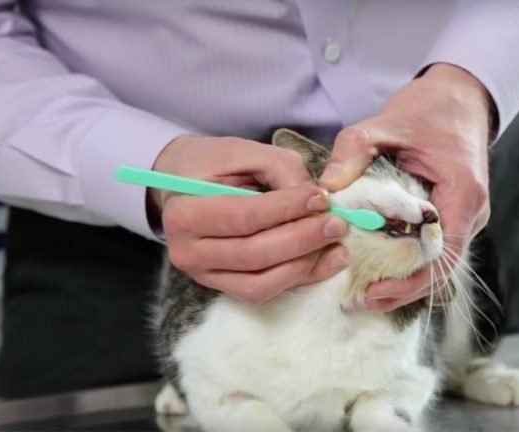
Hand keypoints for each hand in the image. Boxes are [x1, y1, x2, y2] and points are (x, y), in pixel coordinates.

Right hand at [151, 135, 349, 302]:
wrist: (182, 184)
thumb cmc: (213, 164)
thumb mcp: (244, 151)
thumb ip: (281, 169)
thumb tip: (316, 201)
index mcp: (183, 213)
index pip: (244, 217)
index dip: (287, 209)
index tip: (321, 197)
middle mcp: (187, 251)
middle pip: (254, 253)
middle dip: (302, 239)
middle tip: (336, 223)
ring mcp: (203, 275)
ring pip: (260, 281)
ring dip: (305, 264)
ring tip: (336, 243)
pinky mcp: (222, 287)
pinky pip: (263, 291)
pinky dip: (298, 278)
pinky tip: (325, 261)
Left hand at [320, 63, 492, 310]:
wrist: (459, 98)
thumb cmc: (428, 110)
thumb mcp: (385, 124)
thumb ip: (353, 151)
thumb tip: (326, 188)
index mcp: (463, 192)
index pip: (443, 253)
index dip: (411, 279)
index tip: (376, 288)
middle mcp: (472, 212)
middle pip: (441, 267)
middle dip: (403, 289)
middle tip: (362, 300)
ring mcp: (467, 217)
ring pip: (439, 263)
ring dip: (405, 282)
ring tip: (366, 296)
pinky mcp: (455, 216)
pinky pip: (434, 249)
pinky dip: (409, 264)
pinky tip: (381, 272)